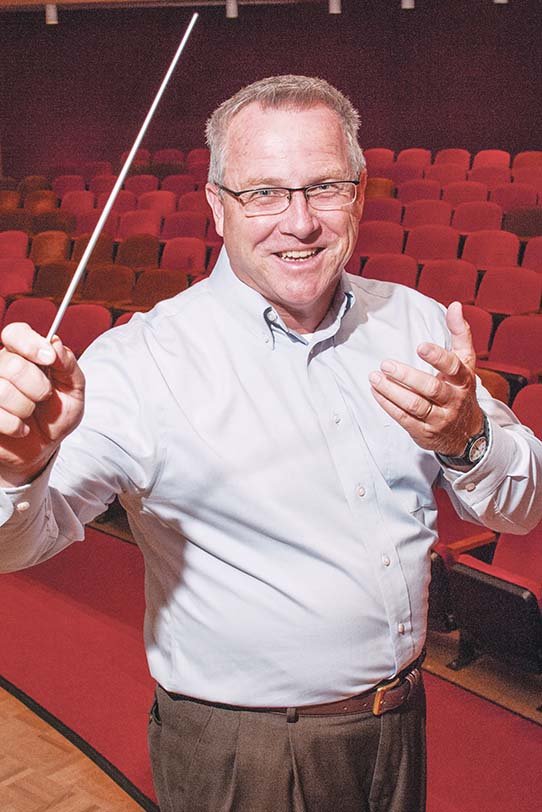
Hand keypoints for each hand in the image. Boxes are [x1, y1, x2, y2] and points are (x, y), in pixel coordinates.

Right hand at [0, 323, 84, 486]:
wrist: (44, 446)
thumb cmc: (57, 413)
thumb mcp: (73, 389)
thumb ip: (67, 364)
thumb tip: (55, 343)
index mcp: (21, 353)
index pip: (15, 333)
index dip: (30, 343)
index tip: (49, 359)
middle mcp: (0, 366)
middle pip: (11, 364)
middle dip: (38, 385)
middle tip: (44, 396)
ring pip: (2, 390)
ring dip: (26, 407)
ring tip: (31, 413)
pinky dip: (16, 425)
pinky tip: (21, 428)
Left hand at [369, 301, 483, 454]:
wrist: (466, 433)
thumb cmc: (460, 389)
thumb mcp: (466, 363)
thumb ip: (460, 334)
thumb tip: (456, 305)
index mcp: (464, 380)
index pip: (454, 367)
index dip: (438, 357)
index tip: (420, 347)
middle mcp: (453, 400)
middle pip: (431, 388)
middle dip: (407, 376)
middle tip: (386, 364)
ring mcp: (439, 418)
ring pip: (415, 405)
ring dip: (392, 391)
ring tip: (375, 377)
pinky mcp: (424, 432)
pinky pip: (404, 418)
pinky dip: (388, 404)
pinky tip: (376, 391)